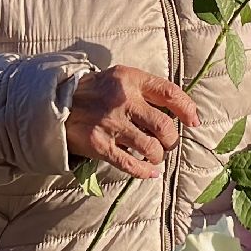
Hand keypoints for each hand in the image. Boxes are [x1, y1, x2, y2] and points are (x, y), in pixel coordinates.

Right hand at [66, 67, 200, 180]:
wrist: (57, 104)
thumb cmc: (96, 91)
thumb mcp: (120, 78)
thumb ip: (146, 89)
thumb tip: (178, 110)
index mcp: (130, 79)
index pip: (169, 93)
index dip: (187, 109)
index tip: (193, 122)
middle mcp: (122, 100)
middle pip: (164, 125)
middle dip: (171, 139)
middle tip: (167, 143)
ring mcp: (110, 123)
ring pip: (150, 147)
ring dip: (158, 155)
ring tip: (156, 155)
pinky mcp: (99, 145)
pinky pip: (129, 164)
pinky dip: (144, 171)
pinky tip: (150, 172)